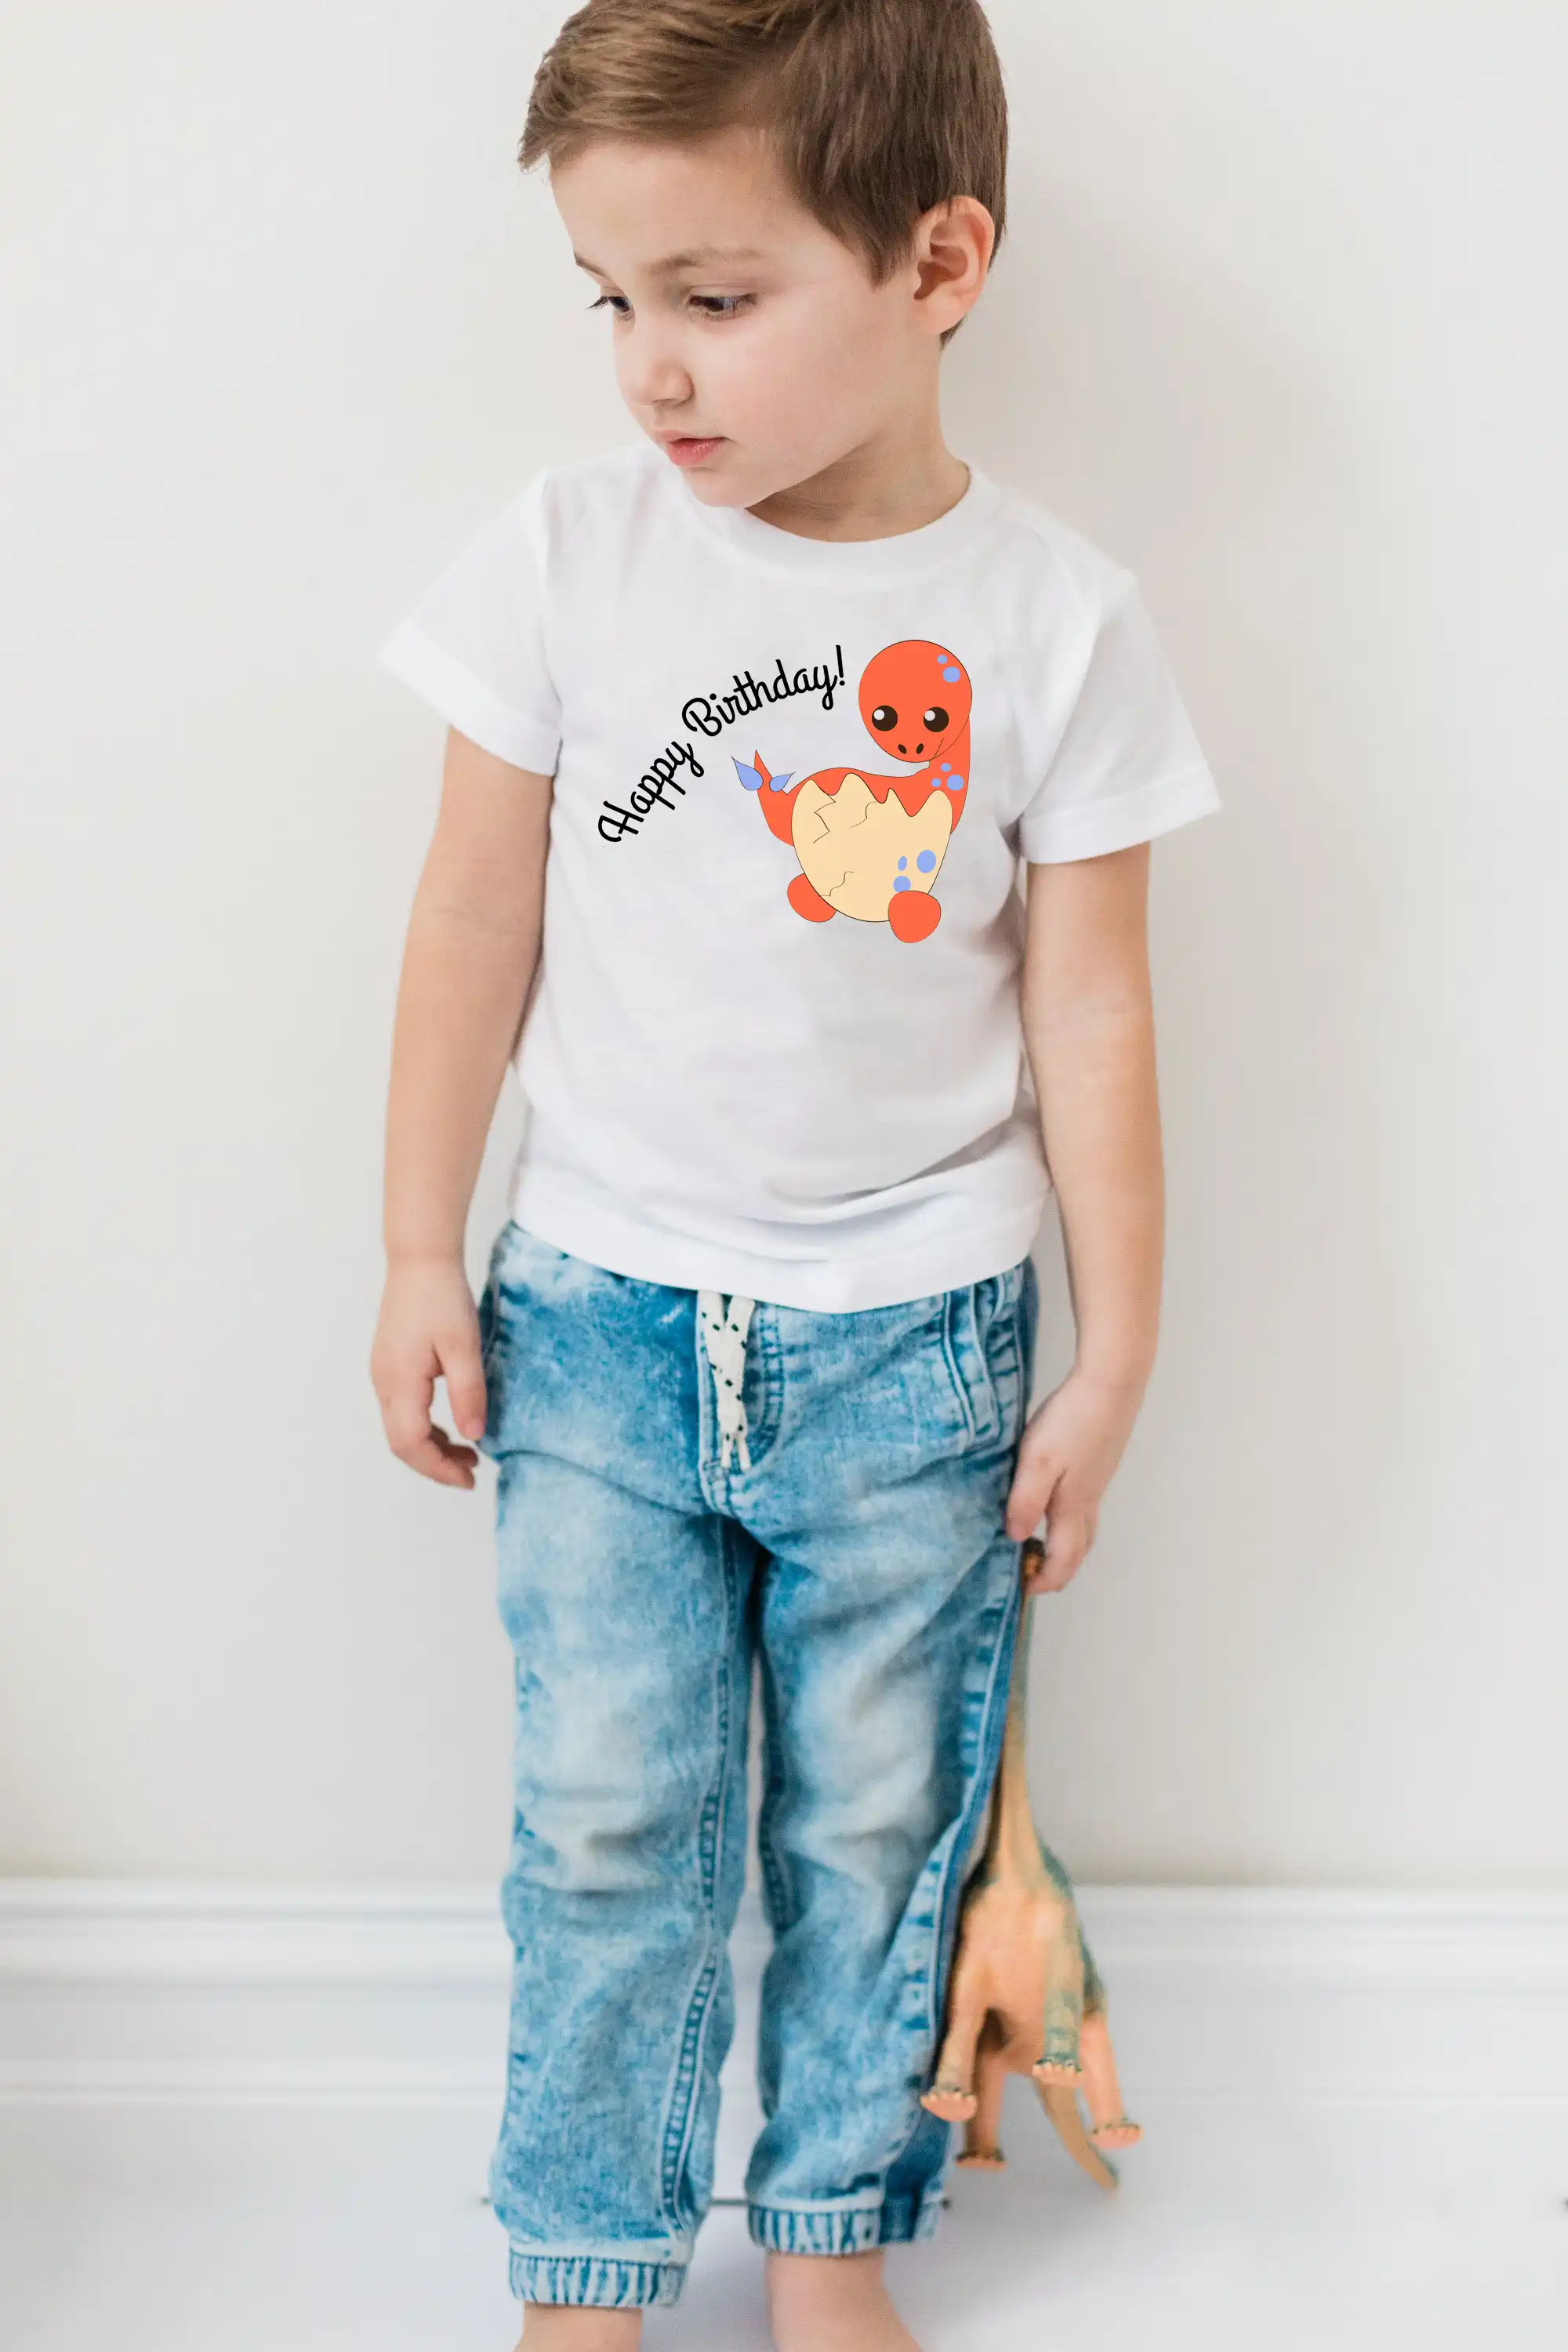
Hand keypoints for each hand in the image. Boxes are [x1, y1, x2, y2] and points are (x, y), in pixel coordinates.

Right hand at [370, 1259, 486, 1489]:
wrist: (420, 1260)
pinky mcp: (390, 1366)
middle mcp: (384, 1383)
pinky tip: (452, 1426)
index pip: (411, 1443)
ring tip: (468, 1453)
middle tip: (472, 1473)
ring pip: (401, 1428)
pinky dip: (426, 1427)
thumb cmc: (442, 1297)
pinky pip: (403, 1410)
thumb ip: (469, 1393)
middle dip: (435, 1464)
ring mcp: (384, 1374)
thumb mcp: (464, 1347)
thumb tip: (474, 1436)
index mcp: (399, 1382)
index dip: (439, 1468)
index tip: (470, 1479)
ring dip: (431, 1447)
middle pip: (402, 1442)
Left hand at [1004, 1365, 1146, 1593]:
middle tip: (1030, 1572)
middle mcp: (1090, 1499)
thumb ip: (1025, 1501)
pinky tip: (1051, 1498)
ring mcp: (1098, 1479)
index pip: (1063, 1560)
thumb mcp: (1037, 1462)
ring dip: (1063, 1543)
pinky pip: (1084, 1503)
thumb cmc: (1073, 1420)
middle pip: (1079, 1549)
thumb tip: (1015, 1537)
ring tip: (1036, 1541)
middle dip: (1057, 1568)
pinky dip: (1067, 1516)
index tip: (1023, 1589)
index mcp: (1073, 1506)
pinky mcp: (1099, 1461)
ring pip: (1084, 1526)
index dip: (1044, 1581)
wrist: (1112, 1382)